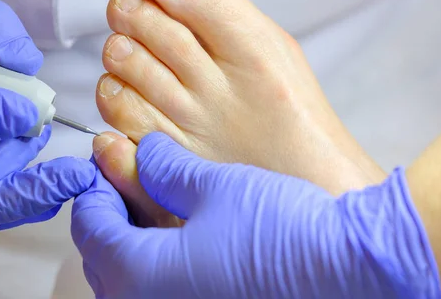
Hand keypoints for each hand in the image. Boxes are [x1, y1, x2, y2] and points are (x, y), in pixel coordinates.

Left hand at [72, 133, 440, 298]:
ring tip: (145, 210)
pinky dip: (155, 268)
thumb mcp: (213, 187)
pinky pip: (160, 294)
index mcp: (143, 276)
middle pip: (104, 262)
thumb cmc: (282, 232)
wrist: (348, 269)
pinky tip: (175, 243)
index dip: (93, 192)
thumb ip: (166, 170)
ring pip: (129, 284)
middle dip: (105, 220)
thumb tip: (145, 155)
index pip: (92, 229)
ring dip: (127, 245)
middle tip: (122, 187)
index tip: (102, 168)